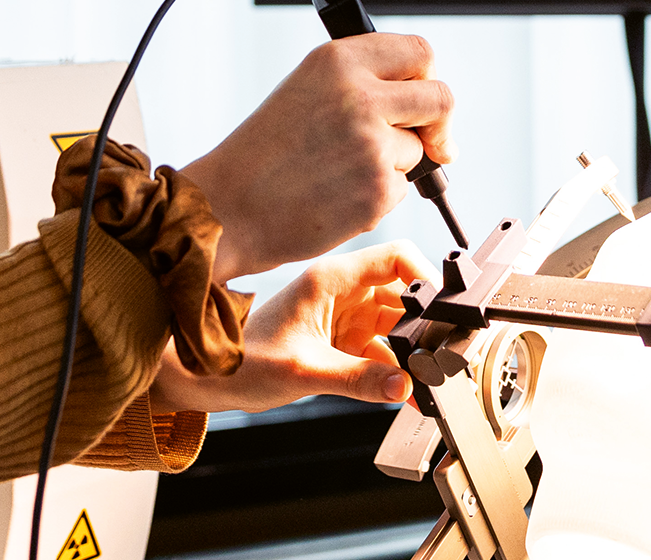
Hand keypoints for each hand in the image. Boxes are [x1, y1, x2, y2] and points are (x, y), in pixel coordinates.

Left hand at [147, 241, 434, 414]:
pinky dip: (395, 370)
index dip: (426, 277)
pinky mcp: (345, 341)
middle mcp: (343, 293)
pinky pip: (384, 351)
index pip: (396, 259)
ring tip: (420, 378)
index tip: (442, 310)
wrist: (207, 379)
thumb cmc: (239, 361)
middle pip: (406, 294)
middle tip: (435, 355)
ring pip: (399, 325)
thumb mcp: (302, 371)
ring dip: (411, 351)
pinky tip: (402, 391)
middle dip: (424, 325)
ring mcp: (346, 316)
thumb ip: (357, 380)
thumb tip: (403, 386)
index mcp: (330, 280)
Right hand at [180, 33, 457, 282]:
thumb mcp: (308, 90)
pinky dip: (379, 194)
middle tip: (431, 143)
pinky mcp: (379, 188)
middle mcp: (360, 96)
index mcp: (339, 61)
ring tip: (340, 172)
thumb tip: (422, 94)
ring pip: (419, 149)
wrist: (228, 206)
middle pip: (441, 99)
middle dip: (440, 125)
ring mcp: (372, 144)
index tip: (426, 98)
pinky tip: (338, 195)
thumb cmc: (265, 152)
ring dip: (394, 164)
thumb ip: (363, 82)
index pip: (420, 52)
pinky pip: (403, 188)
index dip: (430, 76)